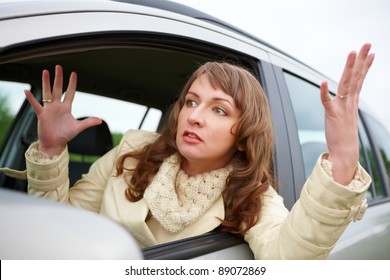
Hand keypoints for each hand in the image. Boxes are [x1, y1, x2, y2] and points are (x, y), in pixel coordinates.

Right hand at [24, 65, 101, 157]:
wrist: (54, 144)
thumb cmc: (65, 135)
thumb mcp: (78, 128)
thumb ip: (88, 122)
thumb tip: (101, 121)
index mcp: (66, 108)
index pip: (70, 92)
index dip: (72, 83)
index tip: (73, 73)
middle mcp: (57, 106)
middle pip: (58, 89)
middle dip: (59, 78)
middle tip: (58, 66)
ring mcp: (49, 109)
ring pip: (47, 93)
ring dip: (46, 82)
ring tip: (45, 72)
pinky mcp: (42, 115)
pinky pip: (36, 105)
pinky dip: (31, 99)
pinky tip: (27, 91)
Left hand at [320, 43, 374, 184]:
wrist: (345, 152)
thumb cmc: (344, 135)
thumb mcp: (346, 116)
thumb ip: (346, 105)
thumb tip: (346, 97)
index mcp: (352, 102)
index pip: (360, 80)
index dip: (365, 66)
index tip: (370, 53)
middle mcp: (349, 102)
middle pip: (356, 77)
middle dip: (361, 60)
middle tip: (367, 44)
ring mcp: (342, 108)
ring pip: (346, 84)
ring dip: (349, 68)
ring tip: (352, 53)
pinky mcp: (332, 115)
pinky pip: (327, 102)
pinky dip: (324, 93)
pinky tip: (322, 83)